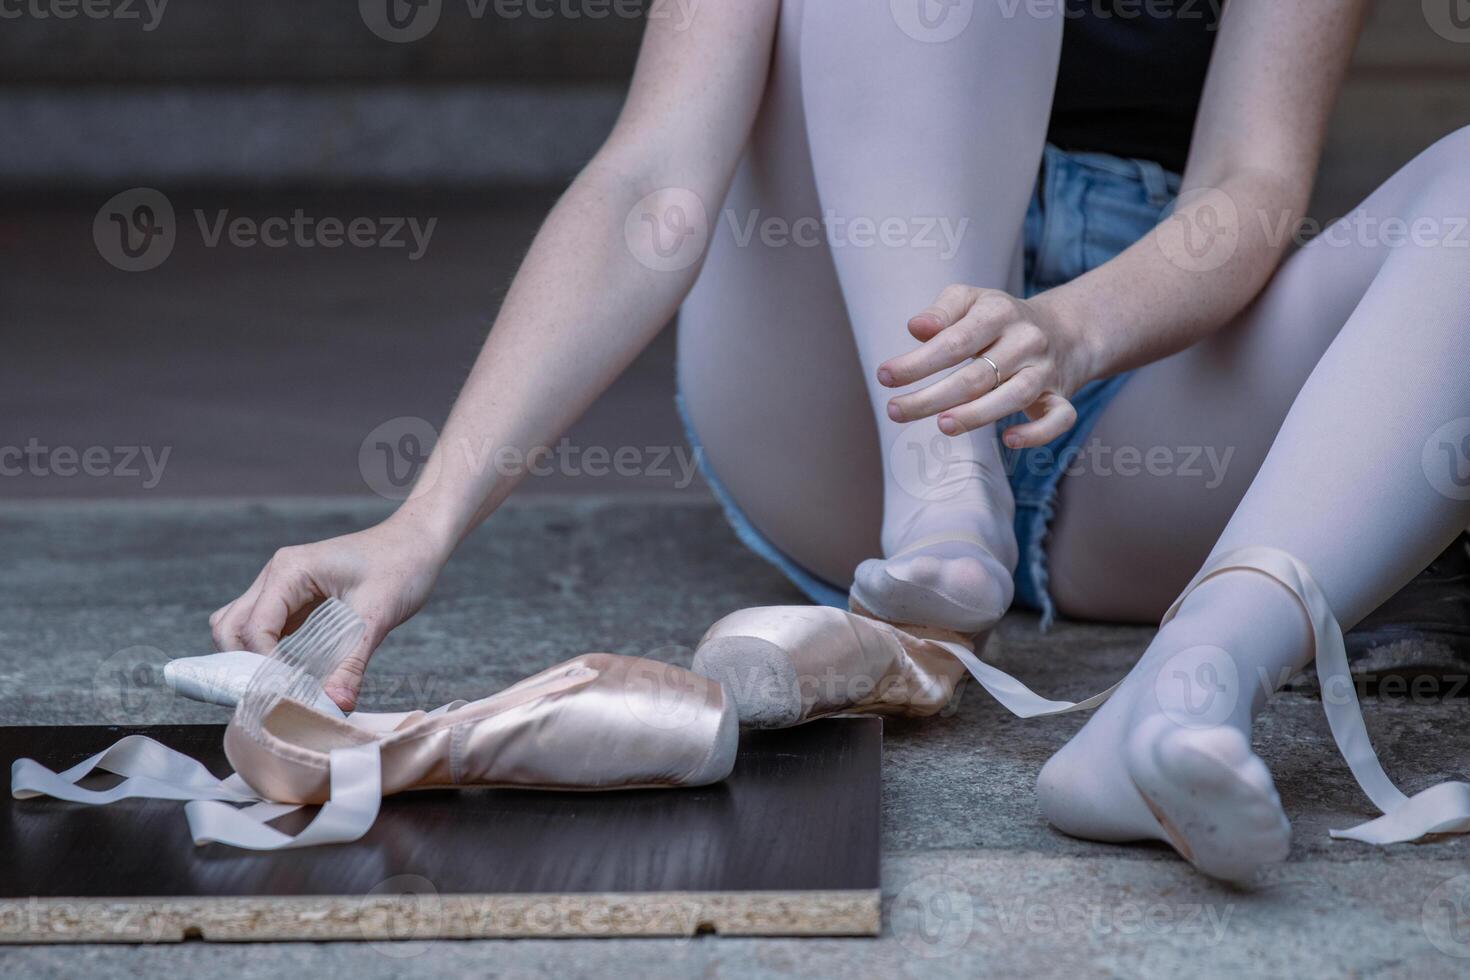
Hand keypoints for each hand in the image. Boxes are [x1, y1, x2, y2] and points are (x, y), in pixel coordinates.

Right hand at [209, 516, 448, 710]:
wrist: (417, 543)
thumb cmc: (401, 566)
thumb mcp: (377, 615)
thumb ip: (352, 661)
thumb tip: (335, 705)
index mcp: (289, 570)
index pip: (253, 627)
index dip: (265, 664)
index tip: (288, 692)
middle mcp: (276, 576)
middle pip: (231, 628)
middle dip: (246, 664)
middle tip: (278, 692)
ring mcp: (282, 588)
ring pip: (241, 628)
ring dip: (252, 658)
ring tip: (283, 685)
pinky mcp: (295, 601)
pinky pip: (266, 630)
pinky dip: (270, 653)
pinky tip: (294, 674)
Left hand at [877, 285, 1095, 448]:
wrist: (1066, 329)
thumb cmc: (999, 318)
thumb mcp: (970, 301)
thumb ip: (942, 312)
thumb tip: (916, 328)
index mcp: (1000, 313)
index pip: (955, 341)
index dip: (918, 362)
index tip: (884, 376)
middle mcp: (1026, 341)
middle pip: (978, 375)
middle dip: (932, 397)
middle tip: (895, 411)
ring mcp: (1046, 371)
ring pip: (1015, 397)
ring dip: (976, 415)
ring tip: (942, 425)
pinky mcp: (1061, 397)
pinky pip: (1059, 419)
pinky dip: (1037, 433)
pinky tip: (1008, 440)